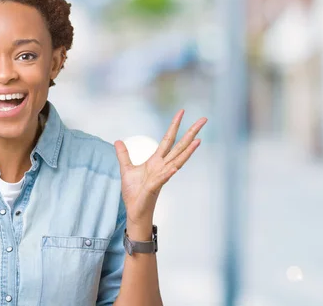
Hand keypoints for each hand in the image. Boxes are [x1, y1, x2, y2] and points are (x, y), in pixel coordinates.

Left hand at [114, 110, 206, 231]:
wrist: (134, 210)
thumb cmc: (134, 192)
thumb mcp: (126, 169)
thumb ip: (124, 155)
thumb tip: (118, 141)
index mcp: (156, 161)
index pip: (168, 139)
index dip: (175, 125)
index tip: (182, 111)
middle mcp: (163, 167)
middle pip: (179, 147)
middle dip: (191, 133)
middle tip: (204, 119)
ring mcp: (161, 177)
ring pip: (177, 161)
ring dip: (188, 151)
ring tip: (198, 140)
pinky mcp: (154, 187)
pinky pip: (163, 178)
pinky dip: (169, 172)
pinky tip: (175, 166)